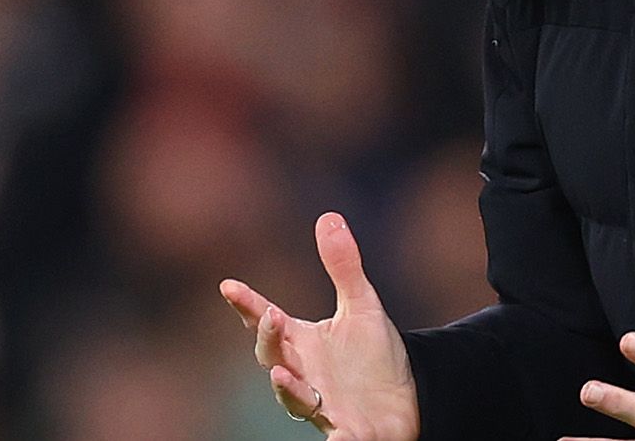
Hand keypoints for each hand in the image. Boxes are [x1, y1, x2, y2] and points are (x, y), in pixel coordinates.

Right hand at [220, 212, 419, 440]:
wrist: (406, 399)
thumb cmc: (374, 357)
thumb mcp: (362, 307)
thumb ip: (343, 266)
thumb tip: (328, 215)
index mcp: (304, 343)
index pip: (268, 322)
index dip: (248, 305)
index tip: (229, 285)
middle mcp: (304, 374)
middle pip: (275, 358)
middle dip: (269, 340)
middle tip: (273, 317)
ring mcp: (322, 405)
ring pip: (296, 399)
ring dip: (287, 388)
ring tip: (280, 375)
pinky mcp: (347, 430)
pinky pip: (340, 437)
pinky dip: (339, 440)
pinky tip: (342, 437)